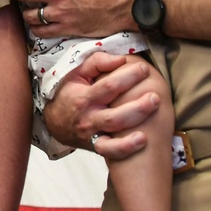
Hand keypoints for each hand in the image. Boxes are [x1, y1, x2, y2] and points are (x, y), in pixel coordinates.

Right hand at [43, 53, 157, 159]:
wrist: (55, 123)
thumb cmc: (70, 94)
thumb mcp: (76, 74)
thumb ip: (97, 63)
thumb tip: (120, 59)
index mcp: (84, 96)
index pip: (109, 86)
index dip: (128, 77)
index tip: (143, 69)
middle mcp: (88, 116)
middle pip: (114, 113)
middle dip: (137, 105)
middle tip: (155, 95)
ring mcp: (93, 133)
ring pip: (115, 130)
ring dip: (136, 121)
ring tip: (154, 110)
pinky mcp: (97, 146)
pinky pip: (110, 151)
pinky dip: (126, 147)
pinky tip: (143, 139)